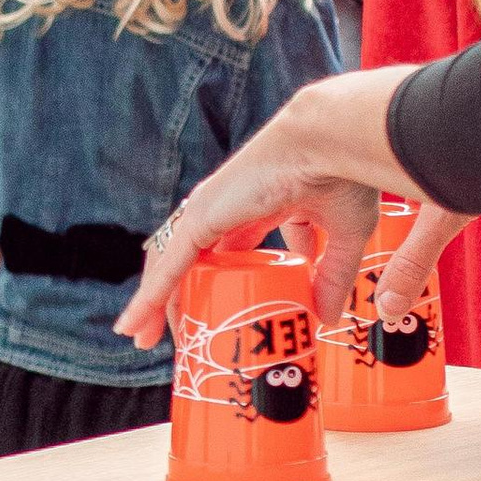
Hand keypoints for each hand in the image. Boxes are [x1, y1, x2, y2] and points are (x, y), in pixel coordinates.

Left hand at [117, 65, 458, 348]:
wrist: (332, 143)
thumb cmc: (343, 176)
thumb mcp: (342, 238)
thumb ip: (332, 276)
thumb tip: (328, 318)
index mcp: (259, 209)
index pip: (228, 251)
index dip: (221, 282)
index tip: (223, 314)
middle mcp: (226, 210)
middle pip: (191, 262)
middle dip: (180, 297)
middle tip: (180, 336)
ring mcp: (209, 212)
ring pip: (170, 266)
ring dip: (155, 303)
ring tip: (143, 337)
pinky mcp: (201, 218)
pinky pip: (167, 267)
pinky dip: (149, 296)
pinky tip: (136, 323)